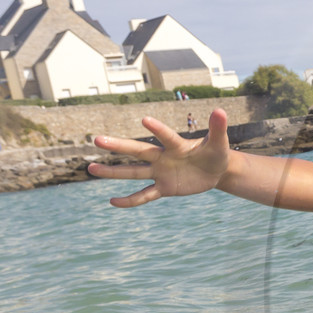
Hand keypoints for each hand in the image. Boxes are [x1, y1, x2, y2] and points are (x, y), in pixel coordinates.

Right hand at [88, 109, 231, 207]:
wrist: (216, 170)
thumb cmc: (216, 153)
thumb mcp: (220, 143)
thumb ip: (218, 128)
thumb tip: (220, 110)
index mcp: (177, 145)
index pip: (166, 136)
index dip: (157, 129)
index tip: (145, 120)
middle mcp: (163, 157)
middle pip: (138, 152)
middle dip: (119, 146)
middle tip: (97, 140)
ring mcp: (161, 173)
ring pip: (134, 173)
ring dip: (113, 172)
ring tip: (91, 170)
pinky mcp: (164, 188)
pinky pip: (144, 195)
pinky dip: (130, 201)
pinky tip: (112, 202)